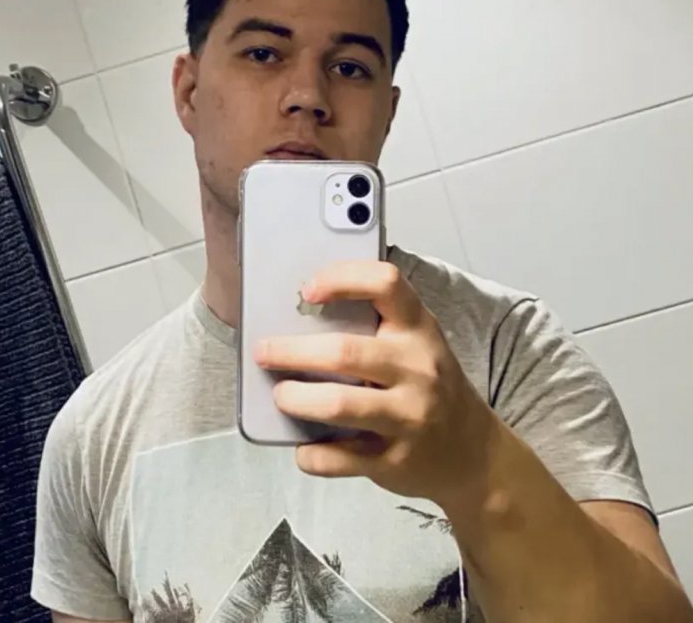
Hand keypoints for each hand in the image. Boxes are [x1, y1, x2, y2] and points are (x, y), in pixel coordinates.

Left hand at [254, 260, 493, 505]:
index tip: (308, 291)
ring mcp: (409, 417)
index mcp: (419, 330)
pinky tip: (304, 446)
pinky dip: (311, 454)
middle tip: (265, 352)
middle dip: (292, 352)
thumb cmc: (431, 387)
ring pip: (339, 405)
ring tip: (280, 395)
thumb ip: (376, 329)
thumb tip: (298, 318)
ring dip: (296, 399)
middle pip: (344, 352)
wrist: (473, 452)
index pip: (385, 284)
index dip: (342, 279)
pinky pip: (339, 458)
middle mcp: (418, 369)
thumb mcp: (417, 346)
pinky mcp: (395, 460)